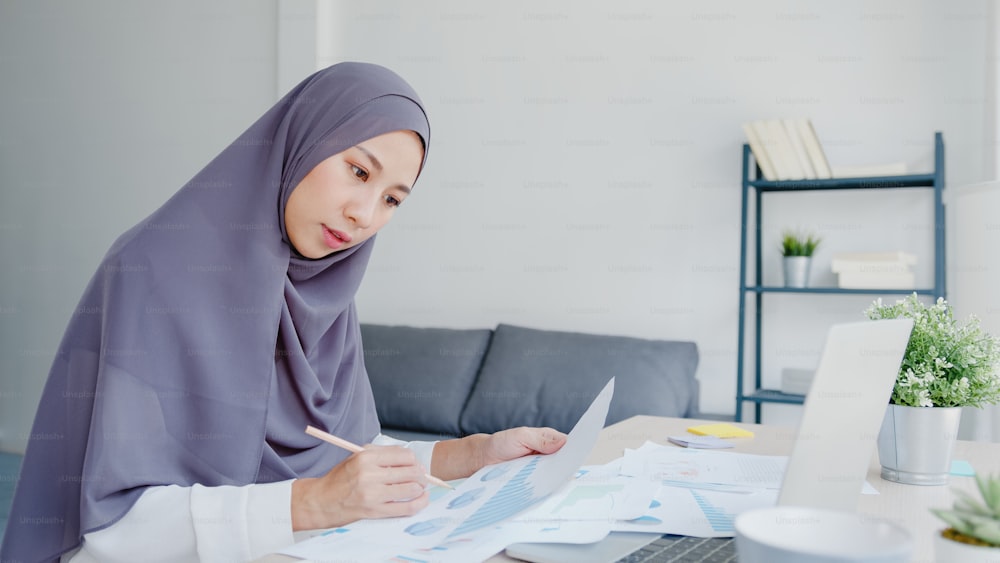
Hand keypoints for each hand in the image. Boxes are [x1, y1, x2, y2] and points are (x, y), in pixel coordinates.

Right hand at [291, 445, 429, 530]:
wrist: (321, 501)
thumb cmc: (340, 479)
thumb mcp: (356, 457)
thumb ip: (381, 454)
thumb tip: (409, 458)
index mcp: (366, 457)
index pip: (404, 456)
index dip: (414, 460)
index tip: (415, 464)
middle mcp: (370, 474)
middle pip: (411, 472)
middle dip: (421, 474)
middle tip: (421, 476)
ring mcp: (373, 494)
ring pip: (411, 489)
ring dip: (420, 488)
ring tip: (419, 488)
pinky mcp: (374, 511)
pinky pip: (405, 508)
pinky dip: (419, 504)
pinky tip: (422, 499)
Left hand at [431, 427, 566, 480]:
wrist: (483, 459)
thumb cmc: (501, 443)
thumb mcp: (521, 436)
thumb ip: (541, 440)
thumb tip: (564, 442)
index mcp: (548, 439)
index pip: (568, 445)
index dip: (574, 452)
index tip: (577, 459)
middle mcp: (547, 454)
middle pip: (563, 462)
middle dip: (566, 468)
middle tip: (568, 475)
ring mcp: (541, 468)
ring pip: (554, 475)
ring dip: (556, 480)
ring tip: (559, 485)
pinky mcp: (534, 480)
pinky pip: (543, 484)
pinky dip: (545, 487)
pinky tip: (547, 491)